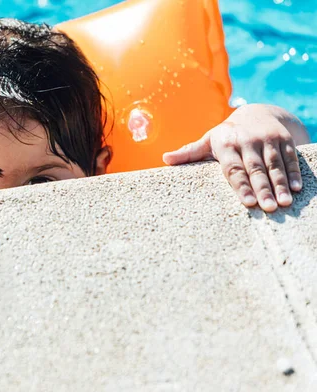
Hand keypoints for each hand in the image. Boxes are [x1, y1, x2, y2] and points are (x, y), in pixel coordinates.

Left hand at [163, 104, 309, 211]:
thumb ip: (189, 152)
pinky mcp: (284, 140)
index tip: (247, 202)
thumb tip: (165, 159)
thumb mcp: (208, 141)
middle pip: (255, 169)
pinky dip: (294, 173)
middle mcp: (248, 141)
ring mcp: (267, 140)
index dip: (241, 186)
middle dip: (263, 189)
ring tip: (283, 203)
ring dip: (280, 184)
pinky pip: (289, 158)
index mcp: (227, 144)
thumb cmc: (227, 135)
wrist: (257, 112)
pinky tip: (296, 189)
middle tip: (268, 207)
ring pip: (274, 165)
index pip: (234, 169)